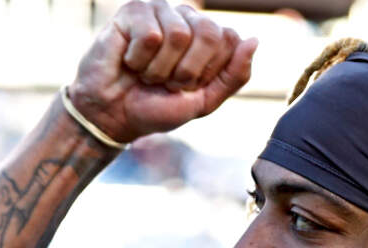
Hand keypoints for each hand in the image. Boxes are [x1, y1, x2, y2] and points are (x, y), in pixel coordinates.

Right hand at [68, 1, 256, 142]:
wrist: (114, 116)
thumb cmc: (158, 106)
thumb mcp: (205, 101)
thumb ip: (234, 75)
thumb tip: (254, 40)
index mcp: (209, 37)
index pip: (230, 40)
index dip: (209, 72)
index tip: (189, 86)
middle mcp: (188, 18)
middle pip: (210, 33)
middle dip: (189, 71)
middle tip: (168, 82)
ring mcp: (161, 11)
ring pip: (178, 35)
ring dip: (160, 68)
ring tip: (147, 74)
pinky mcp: (133, 10)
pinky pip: (150, 35)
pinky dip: (139, 60)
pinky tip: (130, 61)